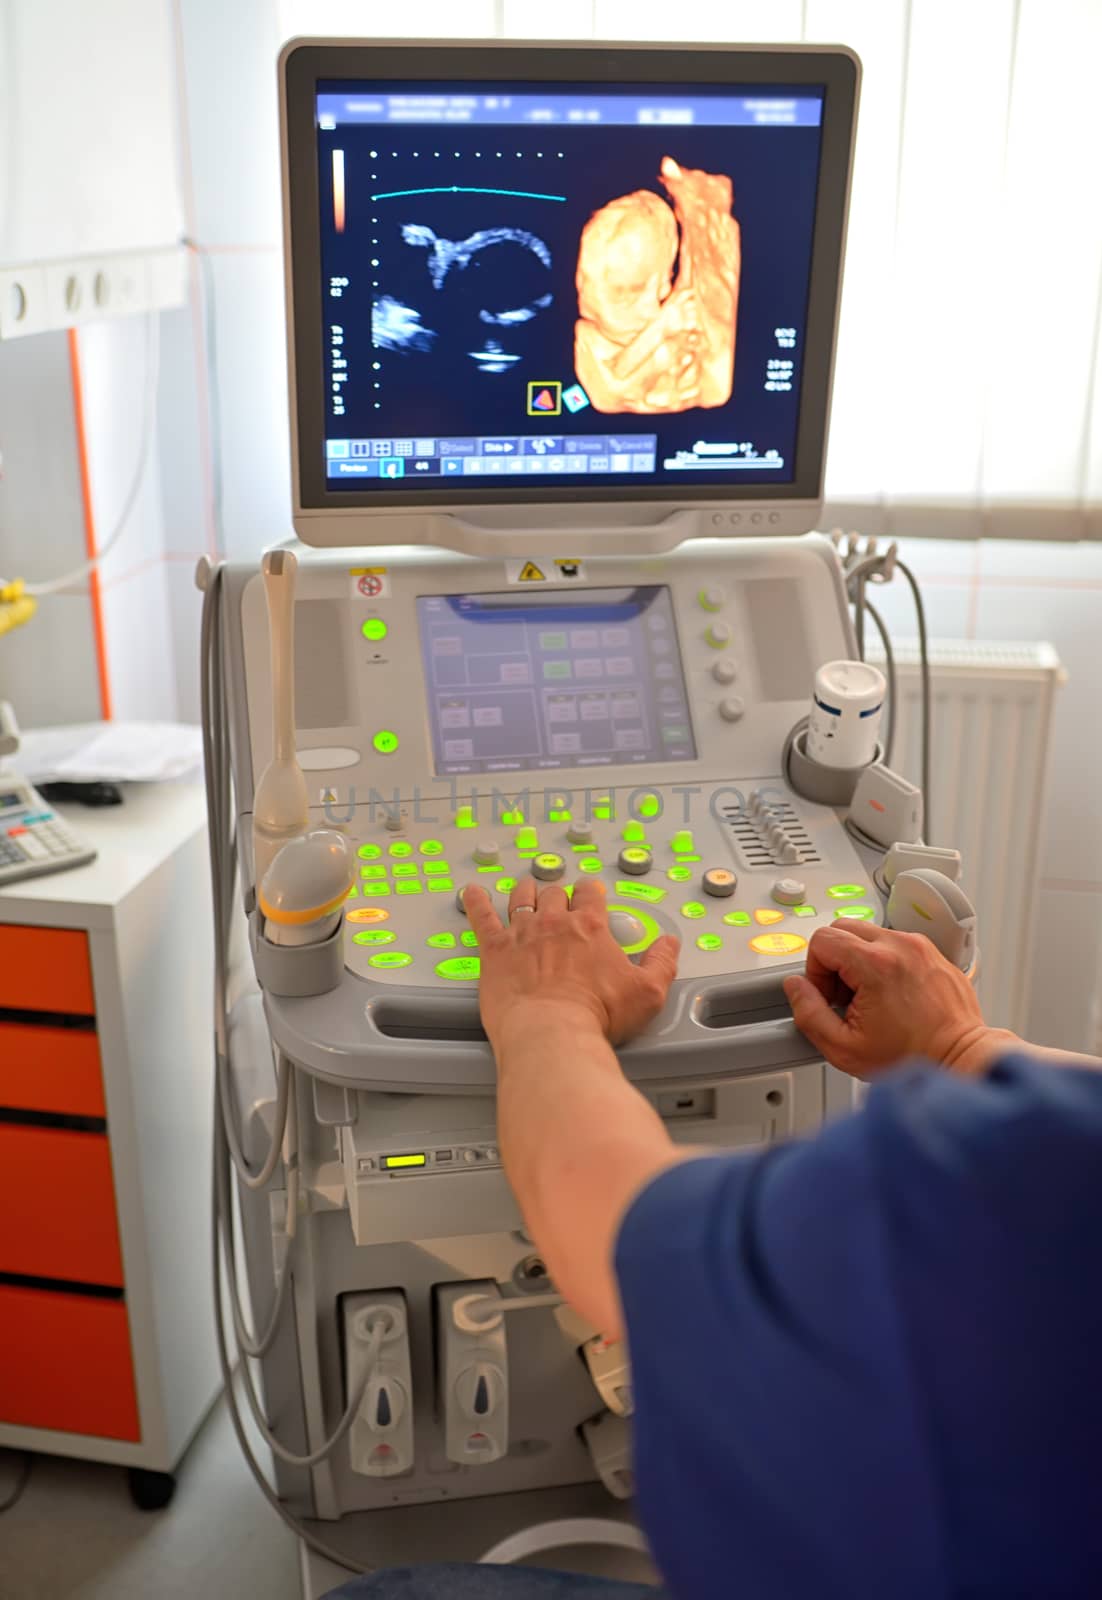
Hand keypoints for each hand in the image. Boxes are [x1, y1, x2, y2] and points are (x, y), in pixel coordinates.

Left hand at [462, 876, 679, 1048]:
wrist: (552, 1032)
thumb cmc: (597, 1015)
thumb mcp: (647, 992)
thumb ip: (661, 963)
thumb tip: (669, 944)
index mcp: (590, 927)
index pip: (591, 895)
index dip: (591, 892)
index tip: (591, 892)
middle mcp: (554, 923)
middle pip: (555, 894)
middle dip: (558, 893)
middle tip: (558, 896)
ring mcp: (522, 934)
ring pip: (521, 899)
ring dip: (525, 891)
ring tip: (524, 887)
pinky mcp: (494, 951)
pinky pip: (482, 917)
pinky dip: (475, 902)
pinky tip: (471, 893)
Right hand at [783, 919, 1004, 1077]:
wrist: (961, 1060)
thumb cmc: (912, 1057)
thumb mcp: (843, 1047)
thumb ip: (808, 1013)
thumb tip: (796, 987)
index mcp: (876, 964)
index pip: (822, 939)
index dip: (815, 970)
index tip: (828, 995)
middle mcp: (900, 946)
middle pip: (843, 927)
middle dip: (834, 960)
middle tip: (845, 995)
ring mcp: (920, 947)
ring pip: (869, 934)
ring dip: (859, 960)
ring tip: (870, 997)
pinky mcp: (934, 953)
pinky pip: (896, 944)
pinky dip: (885, 962)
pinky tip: (891, 995)